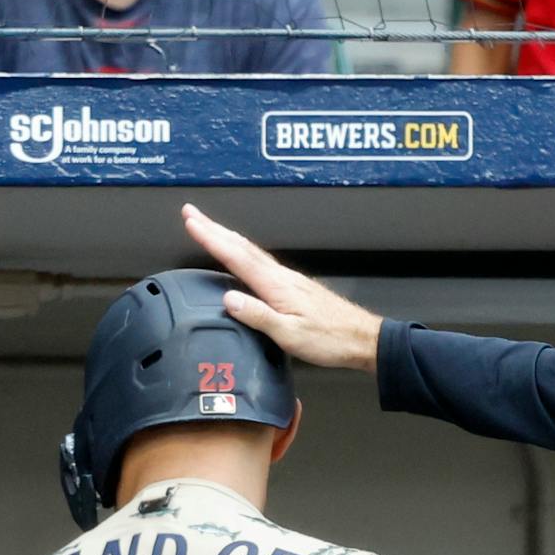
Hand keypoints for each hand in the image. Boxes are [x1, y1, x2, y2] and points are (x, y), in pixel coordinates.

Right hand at [181, 203, 382, 371]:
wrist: (362, 340)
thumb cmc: (331, 340)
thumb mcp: (290, 335)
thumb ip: (258, 316)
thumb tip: (228, 300)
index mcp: (276, 285)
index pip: (236, 256)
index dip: (211, 238)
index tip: (191, 221)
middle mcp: (282, 277)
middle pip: (242, 247)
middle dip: (214, 229)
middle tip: (192, 214)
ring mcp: (290, 280)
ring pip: (252, 253)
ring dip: (229, 238)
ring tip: (210, 229)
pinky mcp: (296, 288)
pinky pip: (263, 263)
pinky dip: (246, 253)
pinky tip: (245, 258)